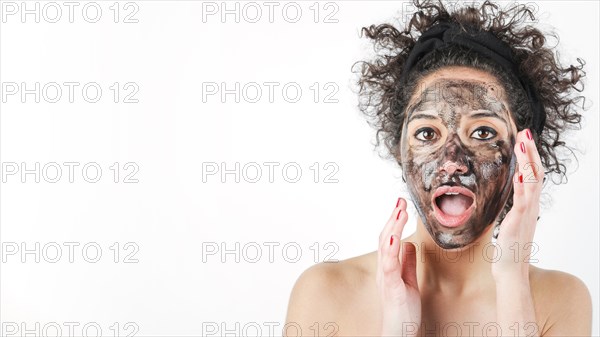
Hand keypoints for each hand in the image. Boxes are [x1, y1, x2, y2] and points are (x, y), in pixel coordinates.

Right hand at [376, 198, 420, 335]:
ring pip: (385, 248)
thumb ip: (408, 263)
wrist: (399, 333)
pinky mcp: (392, 287)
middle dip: (393, 218)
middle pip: (385, 238)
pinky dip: (390, 250)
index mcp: (389, 266)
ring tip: (399, 212)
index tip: (401, 204)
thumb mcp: (409, 281)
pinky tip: (395, 237)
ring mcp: (386, 278)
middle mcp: (384, 269)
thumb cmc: (403, 310)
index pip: (389, 238)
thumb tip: (410, 245)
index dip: (394, 220)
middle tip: (401, 201)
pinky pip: (389, 267)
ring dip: (392, 227)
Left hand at [491, 129, 543, 280]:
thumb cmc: (509, 248)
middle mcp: (531, 207)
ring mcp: (526, 214)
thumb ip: (514, 204)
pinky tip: (519, 173)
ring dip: (527, 161)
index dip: (529, 156)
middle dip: (531, 151)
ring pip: (532, 182)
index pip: (532, 175)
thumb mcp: (511, 220)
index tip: (523, 138)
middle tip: (525, 131)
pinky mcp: (518, 222)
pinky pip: (523, 201)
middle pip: (536, 173)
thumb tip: (513, 187)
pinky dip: (523, 186)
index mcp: (528, 205)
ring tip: (523, 142)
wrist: (511, 271)